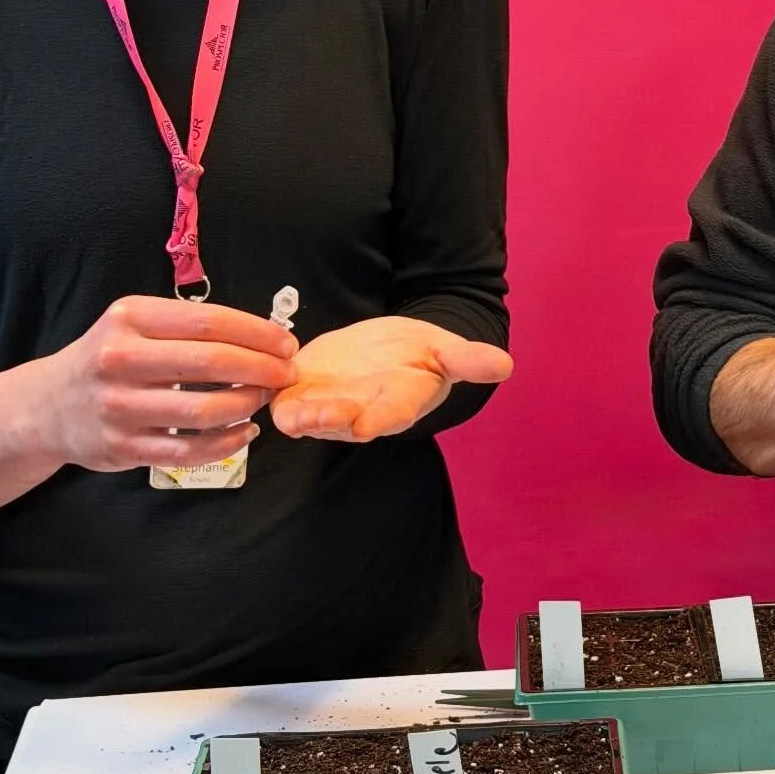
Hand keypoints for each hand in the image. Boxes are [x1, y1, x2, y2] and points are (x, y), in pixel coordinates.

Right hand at [40, 296, 298, 473]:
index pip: (210, 322)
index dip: (258, 333)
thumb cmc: (109, 358)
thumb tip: (262, 338)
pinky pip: (189, 450)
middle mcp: (120, 359)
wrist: (48, 406)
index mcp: (130, 318)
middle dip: (262, 369)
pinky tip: (246, 432)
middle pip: (211, 363)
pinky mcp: (123, 447)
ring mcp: (119, 406)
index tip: (286, 344)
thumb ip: (188, 326)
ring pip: (203, 411)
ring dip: (247, 405)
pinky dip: (228, 443)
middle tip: (286, 374)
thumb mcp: (136, 324)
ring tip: (263, 399)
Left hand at [270, 317, 512, 441]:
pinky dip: (274, 395)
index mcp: (398, 404)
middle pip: (341, 424)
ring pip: (308, 419)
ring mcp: (329, 406)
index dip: (374, 421)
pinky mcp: (303, 393)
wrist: (390, 349)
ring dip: (298, 416)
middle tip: (315, 414)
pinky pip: (284, 403)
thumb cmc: (421, 354)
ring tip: (289, 407)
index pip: (387, 419)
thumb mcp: (445, 350)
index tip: (364, 423)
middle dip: (327, 420)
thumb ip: (468, 360)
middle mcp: (361, 413)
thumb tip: (505, 364)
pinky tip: (269, 380)